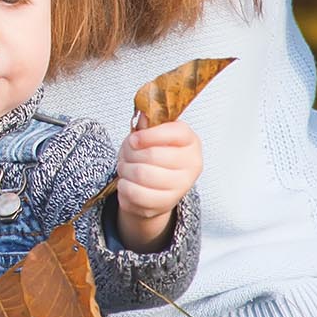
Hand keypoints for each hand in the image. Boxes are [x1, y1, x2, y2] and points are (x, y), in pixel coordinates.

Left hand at [115, 117, 201, 251]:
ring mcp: (181, 186)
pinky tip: (128, 183)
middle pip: (152, 155)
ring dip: (125, 169)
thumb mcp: (150, 135)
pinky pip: (135, 193)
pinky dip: (124, 186)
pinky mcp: (165, 204)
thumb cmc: (152, 155)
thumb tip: (145, 112)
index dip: (148, 135)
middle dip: (130, 154)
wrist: (154, 188)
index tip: (134, 139)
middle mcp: (192, 165)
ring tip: (126, 168)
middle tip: (127, 155)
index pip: (175, 133)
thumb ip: (148, 124)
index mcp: (191, 142)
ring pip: (141, 174)